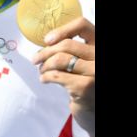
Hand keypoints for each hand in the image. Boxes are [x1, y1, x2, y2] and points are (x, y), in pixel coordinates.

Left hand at [31, 17, 94, 136]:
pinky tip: (44, 80)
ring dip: (44, 65)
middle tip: (35, 59)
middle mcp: (100, 57)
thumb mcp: (83, 61)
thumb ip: (73, 49)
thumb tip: (46, 40)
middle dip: (45, 52)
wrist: (94, 110)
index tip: (47, 39)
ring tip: (41, 71)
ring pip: (59, 59)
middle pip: (66, 44)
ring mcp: (95, 72)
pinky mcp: (85, 86)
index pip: (83, 25)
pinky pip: (56, 75)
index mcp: (100, 46)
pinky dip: (45, 77)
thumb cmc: (85, 82)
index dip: (63, 29)